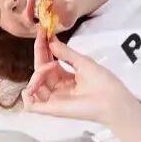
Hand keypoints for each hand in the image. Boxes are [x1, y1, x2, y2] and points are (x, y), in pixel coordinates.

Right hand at [22, 25, 136, 124]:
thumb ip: (66, 53)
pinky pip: (30, 104)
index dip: (44, 48)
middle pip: (40, 71)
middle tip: (42, 39)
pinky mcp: (51, 109)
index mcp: (66, 78)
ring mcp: (54, 99)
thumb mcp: (83, 62)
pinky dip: (28, 93)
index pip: (49, 62)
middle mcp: (58, 88)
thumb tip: (51, 41)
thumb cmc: (103, 82)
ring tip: (51, 66)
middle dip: (39, 53)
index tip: (42, 31)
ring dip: (38, 73)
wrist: (112, 100)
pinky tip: (36, 83)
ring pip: (34, 85)